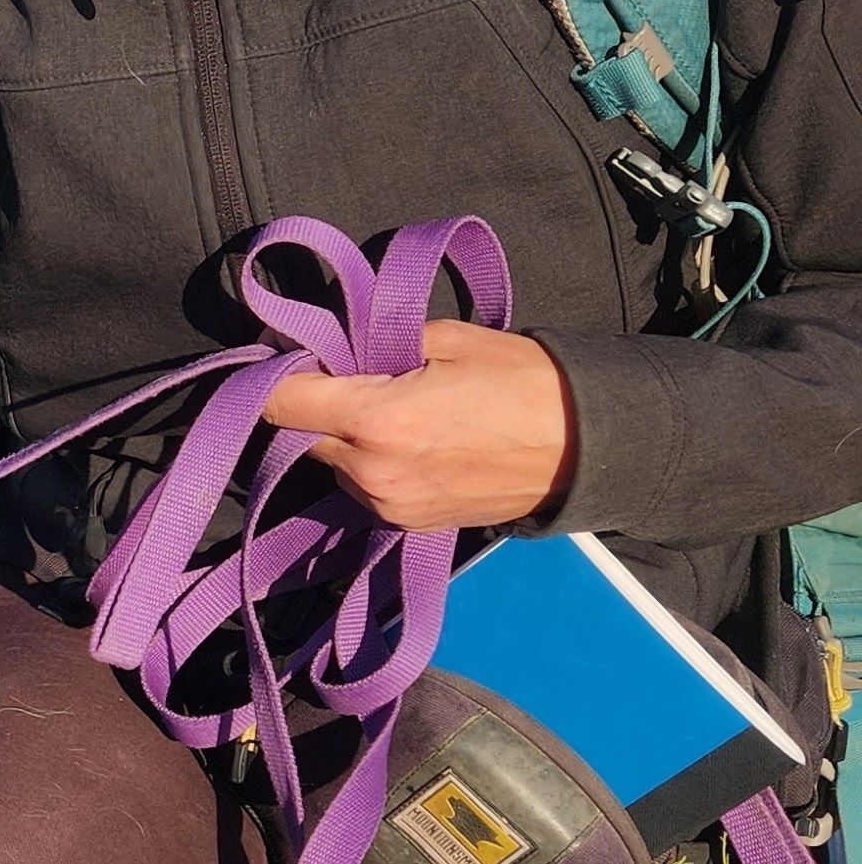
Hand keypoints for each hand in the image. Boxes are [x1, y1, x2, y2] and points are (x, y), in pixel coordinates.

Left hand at [263, 319, 574, 531]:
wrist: (587, 447)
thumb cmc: (524, 382)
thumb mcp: (446, 338)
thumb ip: (373, 341)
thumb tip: (328, 344)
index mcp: (377, 421)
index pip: (279, 403)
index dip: (276, 374)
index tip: (289, 355)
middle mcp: (372, 474)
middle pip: (299, 434)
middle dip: (315, 403)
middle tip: (352, 373)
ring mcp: (389, 506)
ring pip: (331, 462)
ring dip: (344, 435)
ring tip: (396, 408)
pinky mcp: (408, 524)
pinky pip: (363, 486)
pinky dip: (371, 462)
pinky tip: (414, 440)